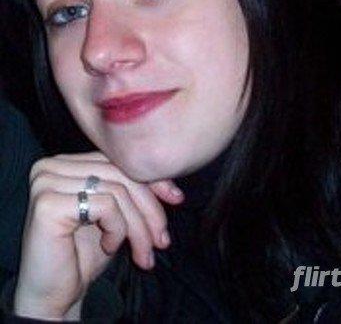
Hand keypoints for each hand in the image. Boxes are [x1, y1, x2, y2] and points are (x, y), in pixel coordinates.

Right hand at [14, 151, 183, 318]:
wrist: (53, 297)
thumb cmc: (82, 256)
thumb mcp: (114, 215)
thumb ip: (131, 189)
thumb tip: (172, 182)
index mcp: (64, 163)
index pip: (117, 160)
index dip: (152, 179)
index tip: (177, 199)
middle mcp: (51, 167)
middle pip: (120, 174)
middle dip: (149, 208)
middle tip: (162, 240)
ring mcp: (46, 183)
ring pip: (117, 191)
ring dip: (138, 227)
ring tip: (143, 254)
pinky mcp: (48, 204)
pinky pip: (105, 205)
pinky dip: (118, 229)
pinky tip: (109, 247)